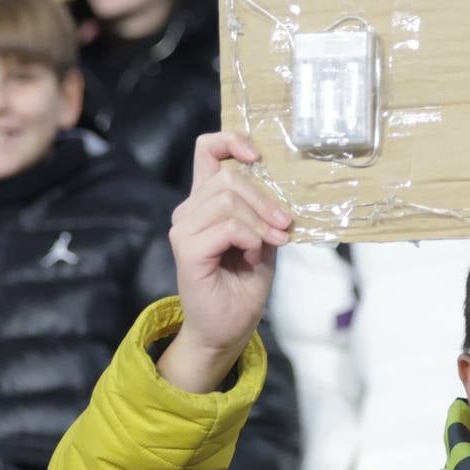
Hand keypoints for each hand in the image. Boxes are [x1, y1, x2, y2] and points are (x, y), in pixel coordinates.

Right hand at [161, 131, 289, 393]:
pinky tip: (252, 257)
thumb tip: (283, 185)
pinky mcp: (186, 249)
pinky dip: (250, 239)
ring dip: (260, 223)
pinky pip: (227, 227)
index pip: (206, 150)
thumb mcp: (264, 238)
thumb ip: (265, 210)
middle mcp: (190, 210)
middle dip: (265, 200)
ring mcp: (184, 229)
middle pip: (228, 178)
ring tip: (271, 244)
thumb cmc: (244, 284)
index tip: (258, 156)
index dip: (230, 141)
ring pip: (228, 201)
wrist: (228, 328)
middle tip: (285, 226)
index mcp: (206, 201)